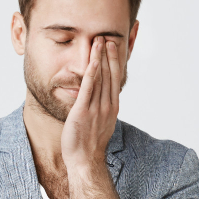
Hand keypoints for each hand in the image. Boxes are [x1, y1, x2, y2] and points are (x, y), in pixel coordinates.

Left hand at [61, 36, 121, 169]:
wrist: (85, 160)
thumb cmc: (90, 145)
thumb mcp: (100, 123)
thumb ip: (101, 109)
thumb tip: (99, 100)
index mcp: (112, 107)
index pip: (115, 80)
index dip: (115, 62)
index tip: (113, 48)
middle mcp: (107, 105)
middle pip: (110, 75)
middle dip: (109, 55)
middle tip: (108, 38)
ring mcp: (97, 108)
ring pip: (101, 78)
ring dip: (100, 58)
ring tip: (99, 42)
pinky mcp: (84, 111)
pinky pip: (89, 89)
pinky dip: (92, 73)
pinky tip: (93, 60)